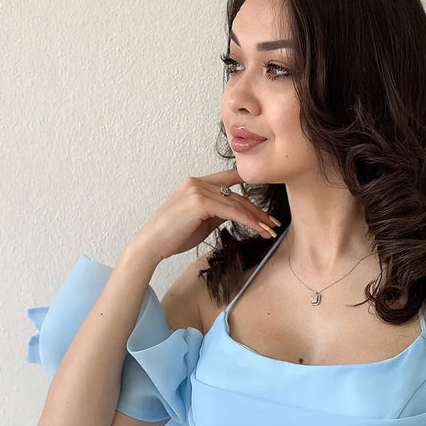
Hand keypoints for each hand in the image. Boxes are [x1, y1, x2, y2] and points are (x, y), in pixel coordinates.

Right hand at [131, 169, 280, 261]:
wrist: (152, 244)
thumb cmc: (173, 235)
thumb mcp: (201, 221)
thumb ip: (217, 213)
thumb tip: (236, 214)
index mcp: (196, 183)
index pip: (229, 181)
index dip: (250, 191)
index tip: (264, 205)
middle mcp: (198, 182)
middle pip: (237, 194)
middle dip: (258, 210)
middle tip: (273, 223)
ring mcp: (198, 190)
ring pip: (237, 203)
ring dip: (257, 218)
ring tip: (271, 229)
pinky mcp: (200, 202)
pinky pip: (231, 211)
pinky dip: (248, 220)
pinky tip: (260, 228)